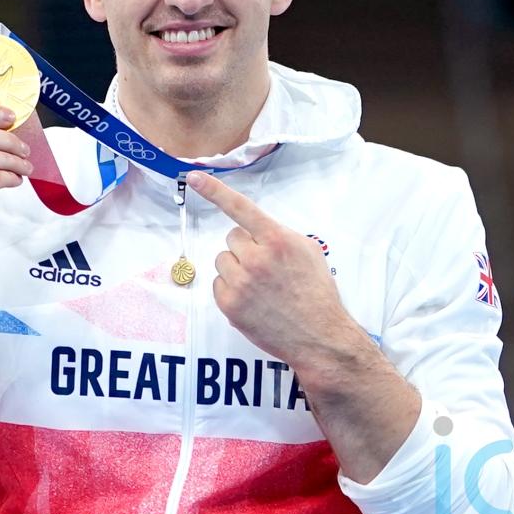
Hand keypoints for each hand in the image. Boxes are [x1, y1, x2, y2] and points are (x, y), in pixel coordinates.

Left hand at [186, 171, 356, 367]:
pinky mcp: (229, 305)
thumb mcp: (308, 251)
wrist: (320, 336)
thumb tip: (257, 230)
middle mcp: (256, 258)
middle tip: (267, 268)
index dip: (215, 190)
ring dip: (237, 269)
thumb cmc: (316, 292)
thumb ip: (280, 235)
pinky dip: (232, 290)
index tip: (194, 177)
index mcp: (278, 240)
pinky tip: (253, 300)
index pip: (241, 207)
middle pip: (232, 238)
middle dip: (246, 248)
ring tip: (261, 286)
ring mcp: (241, 283)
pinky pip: (218, 284)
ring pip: (223, 260)